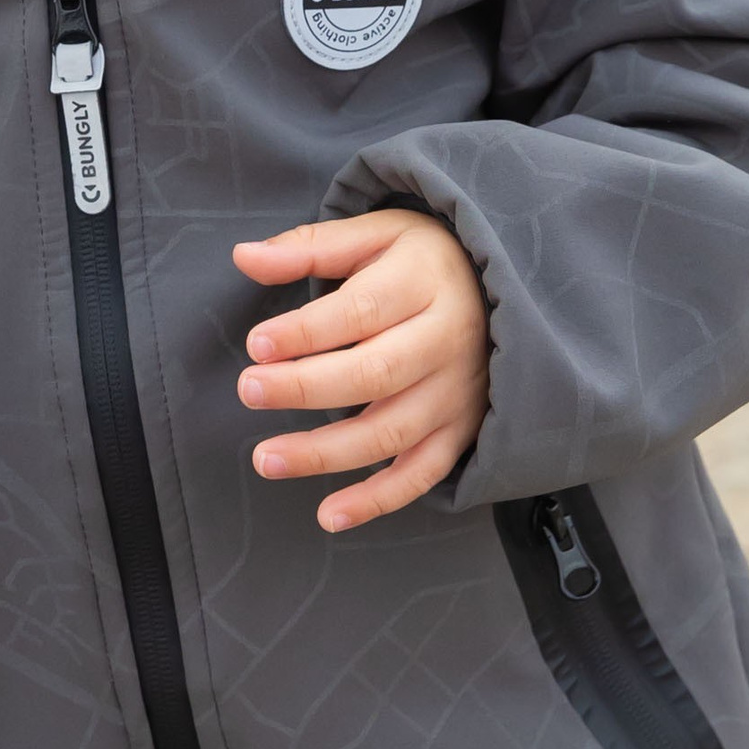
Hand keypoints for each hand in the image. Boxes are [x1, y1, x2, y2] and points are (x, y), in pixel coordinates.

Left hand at [233, 210, 490, 532]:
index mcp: (424, 283)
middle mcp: (447, 341)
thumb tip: (243, 256)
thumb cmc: (424, 259)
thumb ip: (310, 247)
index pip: (361, 310)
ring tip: (266, 459)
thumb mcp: (376, 234)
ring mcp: (457, 392)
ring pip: (392, 432)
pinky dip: (378, 500)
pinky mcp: (462, 431)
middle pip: (376, 373)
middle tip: (248, 390)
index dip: (307, 331)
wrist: (505, 288)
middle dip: (307, 387)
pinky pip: (423, 473)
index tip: (256, 344)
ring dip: (327, 453)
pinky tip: (329, 515)